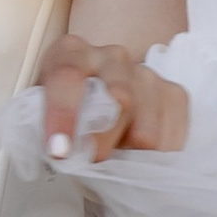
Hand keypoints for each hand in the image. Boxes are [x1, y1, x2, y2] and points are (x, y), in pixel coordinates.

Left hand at [36, 35, 188, 159]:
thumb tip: (59, 152)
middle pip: (118, 100)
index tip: (59, 151)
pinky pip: (170, 137)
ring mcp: (145, 73)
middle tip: (93, 163)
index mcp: (71, 53)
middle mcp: (111, 57)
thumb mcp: (43, 109)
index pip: (68, 76)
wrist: (98, 90)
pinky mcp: (173, 93)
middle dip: (103, 141)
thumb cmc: (67, 106)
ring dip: (130, 155)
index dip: (63, 115)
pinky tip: (138, 156)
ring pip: (146, 129)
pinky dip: (154, 157)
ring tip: (115, 158)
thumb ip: (45, 124)